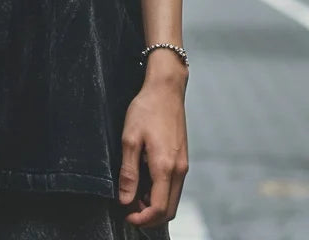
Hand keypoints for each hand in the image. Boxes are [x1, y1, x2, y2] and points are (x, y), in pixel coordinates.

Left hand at [118, 58, 188, 227]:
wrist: (166, 89)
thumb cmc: (147, 109)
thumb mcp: (130, 139)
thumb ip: (128, 172)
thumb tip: (125, 199)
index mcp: (165, 167)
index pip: (158, 208)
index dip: (142, 219)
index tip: (126, 215)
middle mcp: (179, 170)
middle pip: (169, 209)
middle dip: (149, 216)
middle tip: (129, 208)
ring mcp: (183, 164)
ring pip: (173, 199)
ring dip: (155, 204)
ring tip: (134, 194)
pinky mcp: (182, 158)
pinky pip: (174, 186)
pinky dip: (161, 192)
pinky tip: (146, 181)